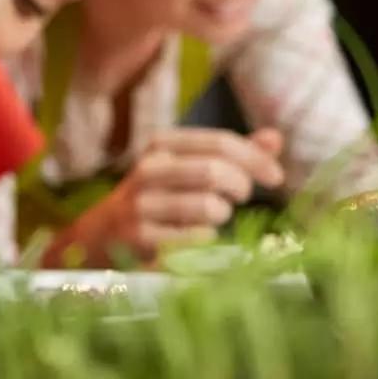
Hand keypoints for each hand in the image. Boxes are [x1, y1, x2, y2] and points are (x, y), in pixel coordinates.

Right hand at [61, 128, 285, 264]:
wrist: (100, 235)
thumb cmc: (159, 198)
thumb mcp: (188, 166)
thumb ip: (233, 154)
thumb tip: (275, 138)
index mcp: (161, 145)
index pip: (220, 142)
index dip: (256, 159)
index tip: (276, 177)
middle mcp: (148, 170)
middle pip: (215, 171)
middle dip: (240, 187)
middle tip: (239, 198)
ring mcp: (142, 205)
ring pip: (209, 207)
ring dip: (222, 215)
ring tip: (211, 216)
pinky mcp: (141, 239)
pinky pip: (197, 239)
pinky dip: (207, 240)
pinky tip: (194, 236)